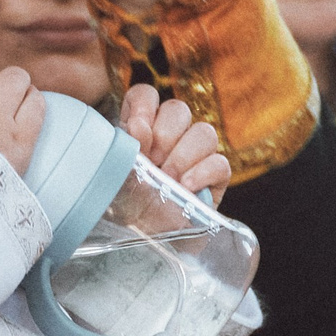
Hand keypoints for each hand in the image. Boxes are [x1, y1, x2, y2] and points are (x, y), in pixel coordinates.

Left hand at [118, 82, 230, 202]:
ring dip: (183, 155)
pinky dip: (202, 173)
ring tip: (168, 179)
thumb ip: (124, 148)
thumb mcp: (115, 175)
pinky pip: (220, 163)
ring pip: (204, 132)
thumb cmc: (127, 206)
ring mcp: (197, 155)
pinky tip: (186, 187)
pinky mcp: (216, 177)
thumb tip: (140, 128)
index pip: (146, 95)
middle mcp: (171, 136)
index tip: (135, 130)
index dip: (143, 106)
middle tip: (152, 162)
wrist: (145, 239)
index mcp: (143, 128)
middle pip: (178, 109)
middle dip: (164, 135)